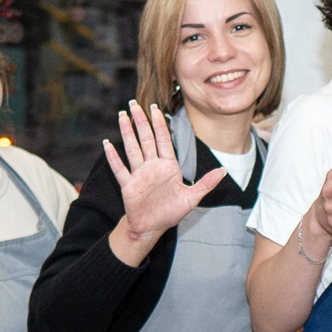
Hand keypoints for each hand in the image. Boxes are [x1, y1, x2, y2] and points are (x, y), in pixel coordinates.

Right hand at [105, 103, 224, 258]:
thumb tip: (224, 171)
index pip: (163, 140)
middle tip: (134, 103)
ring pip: (132, 148)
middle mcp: (153, 166)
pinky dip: (113, 157)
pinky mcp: (128, 185)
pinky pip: (120, 168)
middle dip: (141, 121)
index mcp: (168, 166)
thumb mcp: (192, 198)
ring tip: (122, 115)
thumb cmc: (171, 212)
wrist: (152, 228)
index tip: (155, 108)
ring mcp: (139, 174)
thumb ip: (206, 183)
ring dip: (127, 132)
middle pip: (146, 139)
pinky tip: (107, 143)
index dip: (159, 123)